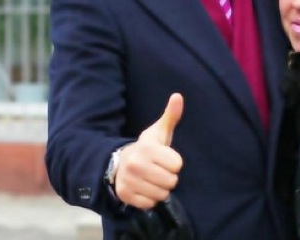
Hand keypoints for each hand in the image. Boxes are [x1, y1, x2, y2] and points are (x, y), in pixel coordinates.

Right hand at [115, 93, 183, 208]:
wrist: (122, 163)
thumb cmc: (148, 147)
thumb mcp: (159, 131)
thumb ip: (171, 115)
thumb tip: (178, 96)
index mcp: (147, 148)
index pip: (177, 165)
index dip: (174, 162)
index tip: (165, 158)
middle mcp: (136, 165)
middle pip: (171, 181)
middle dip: (169, 177)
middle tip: (159, 170)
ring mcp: (129, 181)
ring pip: (161, 194)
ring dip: (160, 189)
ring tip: (153, 179)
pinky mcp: (125, 195)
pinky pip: (149, 204)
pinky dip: (150, 199)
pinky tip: (145, 188)